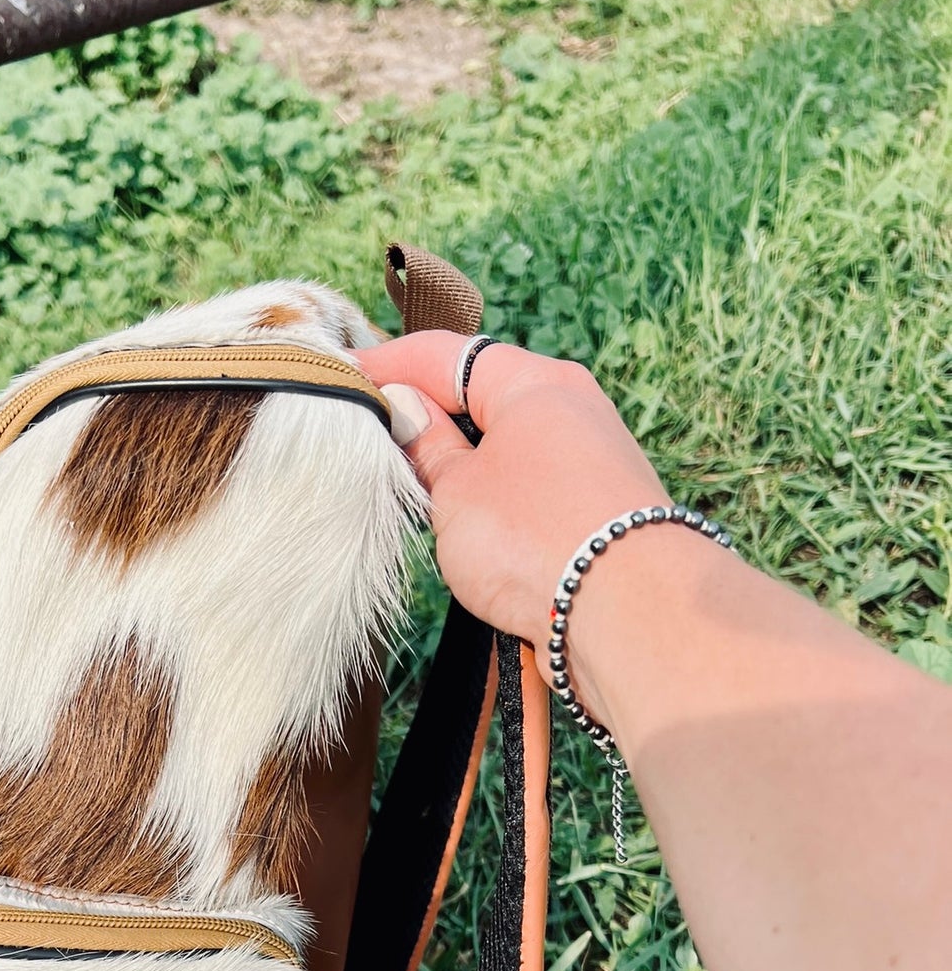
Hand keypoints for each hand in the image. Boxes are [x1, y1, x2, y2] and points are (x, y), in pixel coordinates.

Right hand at [352, 334, 680, 705]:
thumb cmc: (535, 540)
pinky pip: (531, 487)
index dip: (387, 364)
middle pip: (481, 398)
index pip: (444, 354)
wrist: (630, 616)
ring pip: (508, 446)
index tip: (340, 377)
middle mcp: (571, 408)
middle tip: (370, 439)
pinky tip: (469, 531)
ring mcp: (591, 459)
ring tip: (412, 493)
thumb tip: (408, 412)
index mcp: (534, 381)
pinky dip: (494, 498)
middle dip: (426, 415)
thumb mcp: (456, 492)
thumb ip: (427, 449)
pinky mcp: (600, 510)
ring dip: (460, 465)